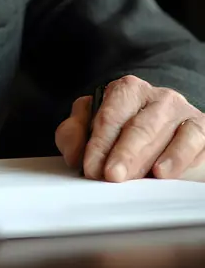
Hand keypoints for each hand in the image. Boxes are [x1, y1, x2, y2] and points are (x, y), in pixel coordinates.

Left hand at [55, 74, 204, 180]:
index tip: (90, 166)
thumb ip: (76, 135)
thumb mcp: (94, 128)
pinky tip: (163, 172)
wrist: (171, 135)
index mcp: (126, 90)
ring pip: (161, 132)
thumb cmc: (126, 132)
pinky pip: (191, 139)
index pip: (109, 114)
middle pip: (136, 125)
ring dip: (144, 157)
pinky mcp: (200, 128)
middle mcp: (155, 97)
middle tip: (110, 175)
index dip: (99, 142)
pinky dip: (177, 157)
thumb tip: (75, 154)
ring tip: (133, 177)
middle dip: (121, 152)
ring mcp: (179, 111)